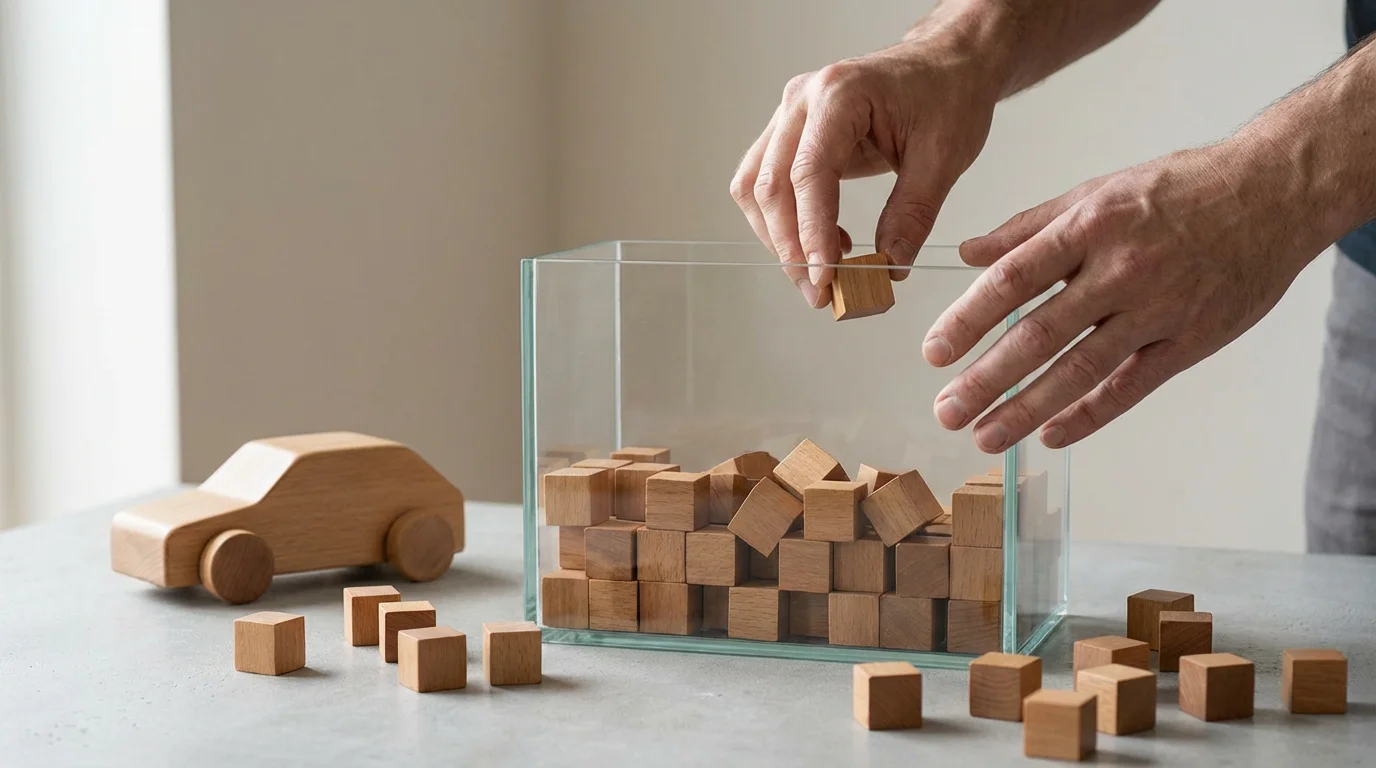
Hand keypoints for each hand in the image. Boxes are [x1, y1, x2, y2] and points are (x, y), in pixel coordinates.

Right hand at [730, 35, 1001, 307]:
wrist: (946, 63)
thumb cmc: (948, 95)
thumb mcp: (944, 156)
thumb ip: (913, 213)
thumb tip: (890, 267)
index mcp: (840, 95)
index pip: (809, 173)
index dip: (812, 232)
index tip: (825, 277)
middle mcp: (802, 101)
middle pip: (770, 185)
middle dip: (790, 247)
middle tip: (820, 293)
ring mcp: (790, 115)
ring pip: (755, 188)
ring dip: (780, 238)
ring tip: (821, 273)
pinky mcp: (791, 133)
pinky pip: (767, 183)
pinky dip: (785, 222)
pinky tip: (826, 243)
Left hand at [925, 141, 1324, 451]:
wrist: (1274, 192)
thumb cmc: (1179, 190)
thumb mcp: (1098, 190)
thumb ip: (1028, 226)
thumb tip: (968, 254)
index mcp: (1089, 226)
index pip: (1013, 278)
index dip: (968, 319)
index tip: (933, 352)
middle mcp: (1120, 269)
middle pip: (1039, 334)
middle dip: (986, 379)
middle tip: (946, 411)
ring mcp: (1158, 308)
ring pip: (1081, 369)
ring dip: (1027, 409)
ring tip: (985, 437)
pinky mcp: (1191, 340)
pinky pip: (1131, 387)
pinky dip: (1088, 415)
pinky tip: (1050, 435)